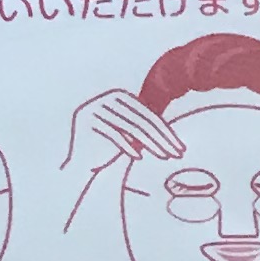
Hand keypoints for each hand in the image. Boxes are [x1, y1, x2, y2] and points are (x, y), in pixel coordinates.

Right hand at [62, 87, 179, 220]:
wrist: (80, 164)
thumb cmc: (108, 148)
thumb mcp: (129, 133)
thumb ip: (145, 125)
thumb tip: (173, 128)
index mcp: (118, 96)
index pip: (147, 115)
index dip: (165, 132)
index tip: (179, 147)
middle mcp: (106, 99)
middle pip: (141, 121)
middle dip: (162, 139)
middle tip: (177, 153)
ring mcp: (96, 109)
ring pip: (131, 128)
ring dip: (151, 144)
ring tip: (165, 157)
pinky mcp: (87, 122)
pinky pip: (112, 135)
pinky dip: (127, 146)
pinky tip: (139, 158)